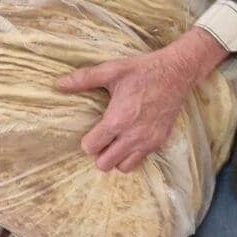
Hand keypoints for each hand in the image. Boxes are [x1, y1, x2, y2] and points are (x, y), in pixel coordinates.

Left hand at [56, 28, 228, 172]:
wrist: (177, 72)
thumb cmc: (143, 71)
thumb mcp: (112, 70)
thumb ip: (85, 79)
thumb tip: (59, 84)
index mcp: (119, 119)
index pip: (91, 147)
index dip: (86, 141)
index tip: (89, 131)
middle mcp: (134, 135)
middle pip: (105, 164)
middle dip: (98, 153)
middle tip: (100, 138)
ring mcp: (149, 141)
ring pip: (123, 167)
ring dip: (115, 158)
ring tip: (113, 142)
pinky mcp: (160, 142)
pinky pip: (140, 161)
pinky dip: (130, 156)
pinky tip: (127, 141)